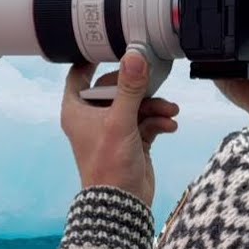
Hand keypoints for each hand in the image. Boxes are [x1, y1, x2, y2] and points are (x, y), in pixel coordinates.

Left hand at [61, 50, 179, 206]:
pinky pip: (146, 122)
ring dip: (154, 106)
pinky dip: (158, 121)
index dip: (90, 59)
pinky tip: (170, 125)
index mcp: (77, 110)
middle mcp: (92, 117)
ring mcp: (112, 129)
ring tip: (171, 111)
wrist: (122, 204)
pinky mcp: (131, 141)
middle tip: (154, 85)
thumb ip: (129, 88)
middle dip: (138, 88)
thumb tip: (134, 55)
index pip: (78, 75)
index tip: (109, 45)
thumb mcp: (120, 122)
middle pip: (115, 88)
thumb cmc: (109, 165)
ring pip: (135, 105)